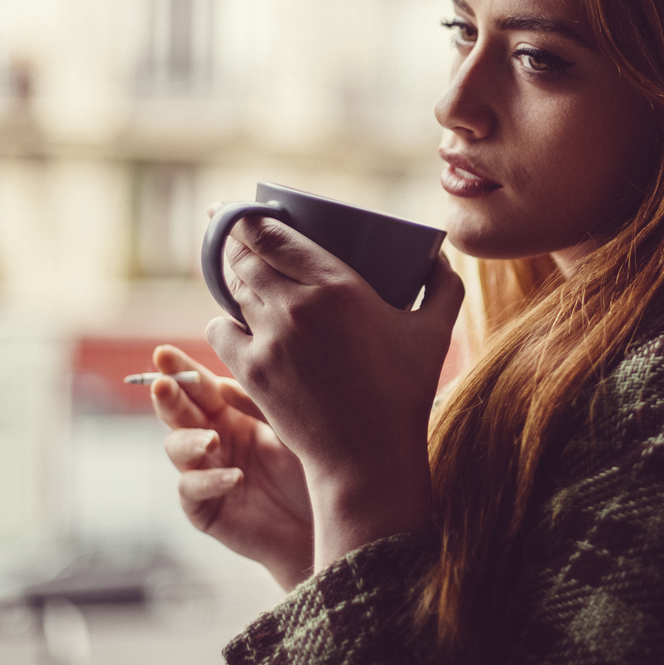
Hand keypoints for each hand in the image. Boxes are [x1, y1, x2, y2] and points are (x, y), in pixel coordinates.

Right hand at [150, 345, 313, 590]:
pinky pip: (192, 490)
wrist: (329, 518)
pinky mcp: (206, 508)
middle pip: (178, 412)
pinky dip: (210, 481)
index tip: (163, 353)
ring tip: (212, 440)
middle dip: (168, 396)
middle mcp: (213, 437)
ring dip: (189, 441)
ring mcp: (206, 472)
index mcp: (231, 412)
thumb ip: (258, 404)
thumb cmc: (314, 466)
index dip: (179, 369)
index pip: (200, 386)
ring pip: (177, 448)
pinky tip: (236, 477)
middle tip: (163, 385)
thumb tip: (221, 385)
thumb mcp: (291, 426)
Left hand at [206, 217, 463, 571]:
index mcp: (339, 287)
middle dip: (231, 239)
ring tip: (230, 265)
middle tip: (227, 227)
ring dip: (228, 274)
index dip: (250, 217)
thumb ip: (444, 286)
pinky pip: (219, 329)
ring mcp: (269, 339)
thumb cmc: (404, 393)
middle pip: (244, 256)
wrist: (367, 455)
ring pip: (230, 288)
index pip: (274, 236)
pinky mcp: (250, 371)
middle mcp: (297, 306)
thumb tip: (438, 256)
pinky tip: (234, 317)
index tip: (246, 209)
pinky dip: (223, 319)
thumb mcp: (436, 333)